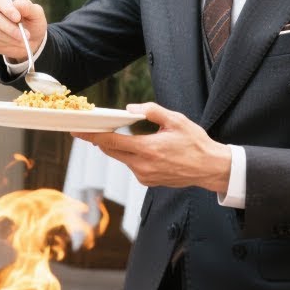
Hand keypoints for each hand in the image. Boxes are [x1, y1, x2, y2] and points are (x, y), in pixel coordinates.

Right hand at [0, 0, 47, 61]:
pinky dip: (7, 43)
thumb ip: (28, 7)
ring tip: (23, 40)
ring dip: (12, 38)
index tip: (17, 18)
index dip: (7, 9)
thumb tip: (16, 3)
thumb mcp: (36, 14)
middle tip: (26, 35)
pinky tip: (14, 42)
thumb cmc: (32, 22)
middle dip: (11, 28)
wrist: (29, 40)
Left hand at [72, 102, 232, 192]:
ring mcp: (144, 176)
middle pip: (111, 151)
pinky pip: (132, 166)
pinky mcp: (148, 181)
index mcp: (148, 149)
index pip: (111, 141)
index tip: (77, 130)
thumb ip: (152, 111)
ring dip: (118, 147)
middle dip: (100, 139)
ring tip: (120, 135)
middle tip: (90, 128)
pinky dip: (131, 156)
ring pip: (121, 158)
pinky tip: (142, 149)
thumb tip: (130, 108)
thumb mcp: (176, 120)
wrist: (212, 168)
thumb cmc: (196, 143)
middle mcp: (143, 166)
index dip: (92, 135)